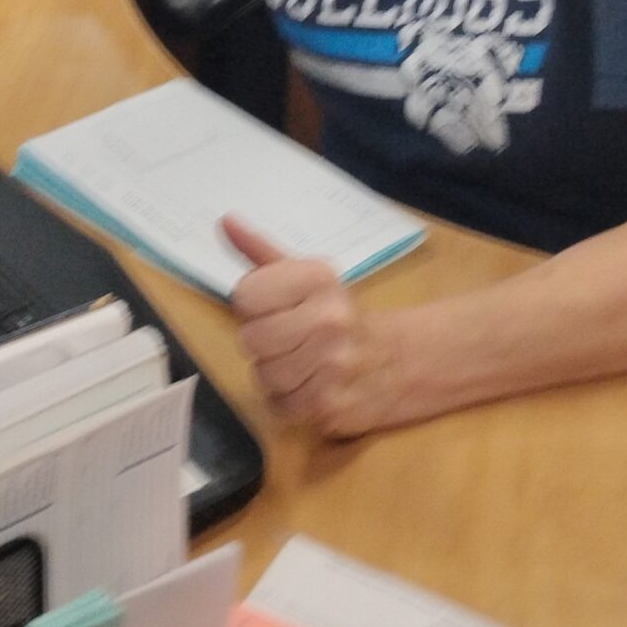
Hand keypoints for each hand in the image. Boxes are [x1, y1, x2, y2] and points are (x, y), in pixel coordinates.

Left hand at [222, 216, 408, 439]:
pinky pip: (279, 406)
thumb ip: (261, 252)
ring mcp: (333, 365)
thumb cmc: (340, 314)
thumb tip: (225, 220)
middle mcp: (329, 319)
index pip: (245, 297)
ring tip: (302, 364)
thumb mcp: (307, 277)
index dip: (253, 308)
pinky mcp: (334, 406)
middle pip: (250, 339)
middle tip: (291, 340)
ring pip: (262, 376)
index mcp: (319, 279)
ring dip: (275, 375)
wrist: (402, 361)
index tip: (275, 308)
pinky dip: (288, 402)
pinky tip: (310, 387)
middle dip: (264, 343)